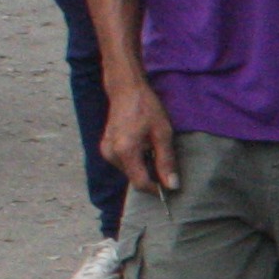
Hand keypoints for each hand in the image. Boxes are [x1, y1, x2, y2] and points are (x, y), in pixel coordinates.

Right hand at [100, 79, 178, 196]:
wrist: (126, 89)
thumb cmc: (146, 108)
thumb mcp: (163, 134)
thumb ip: (166, 161)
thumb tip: (172, 186)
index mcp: (125, 151)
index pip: (140, 183)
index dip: (156, 189)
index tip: (170, 188)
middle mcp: (111, 154)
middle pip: (134, 179)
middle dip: (151, 177)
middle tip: (165, 162)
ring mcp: (106, 151)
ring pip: (129, 172)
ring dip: (143, 168)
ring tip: (153, 149)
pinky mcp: (106, 148)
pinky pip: (124, 163)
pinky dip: (136, 161)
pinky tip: (144, 147)